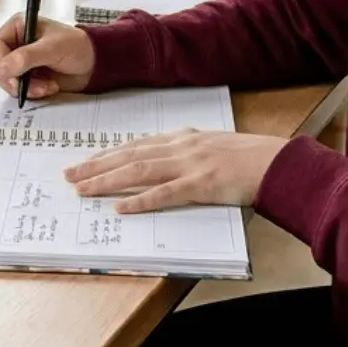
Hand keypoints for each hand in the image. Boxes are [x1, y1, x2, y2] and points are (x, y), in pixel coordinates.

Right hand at [0, 14, 94, 99]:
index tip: (12, 74)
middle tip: (28, 86)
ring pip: (6, 80)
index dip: (0, 61)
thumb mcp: (52, 48)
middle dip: (12, 79)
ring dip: (24, 87)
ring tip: (46, 87)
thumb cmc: (76, 47)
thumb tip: (2, 68)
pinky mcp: (28, 77)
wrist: (94, 65)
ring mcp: (21, 62)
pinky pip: (18, 89)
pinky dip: (32, 92)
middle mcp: (16, 44)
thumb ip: (26, 57)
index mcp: (18, 28)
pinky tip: (49, 87)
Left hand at [64, 130, 289, 213]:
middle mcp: (181, 147)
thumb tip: (162, 165)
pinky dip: (140, 200)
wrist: (278, 162)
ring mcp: (190, 165)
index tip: (84, 162)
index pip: (135, 145)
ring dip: (107, 180)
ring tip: (83, 189)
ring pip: (138, 171)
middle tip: (69, 175)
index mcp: (183, 138)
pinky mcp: (202, 185)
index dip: (107, 154)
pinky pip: (164, 194)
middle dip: (96, 166)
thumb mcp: (212, 147)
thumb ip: (186, 153)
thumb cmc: (248, 158)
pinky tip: (120, 208)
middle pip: (128, 155)